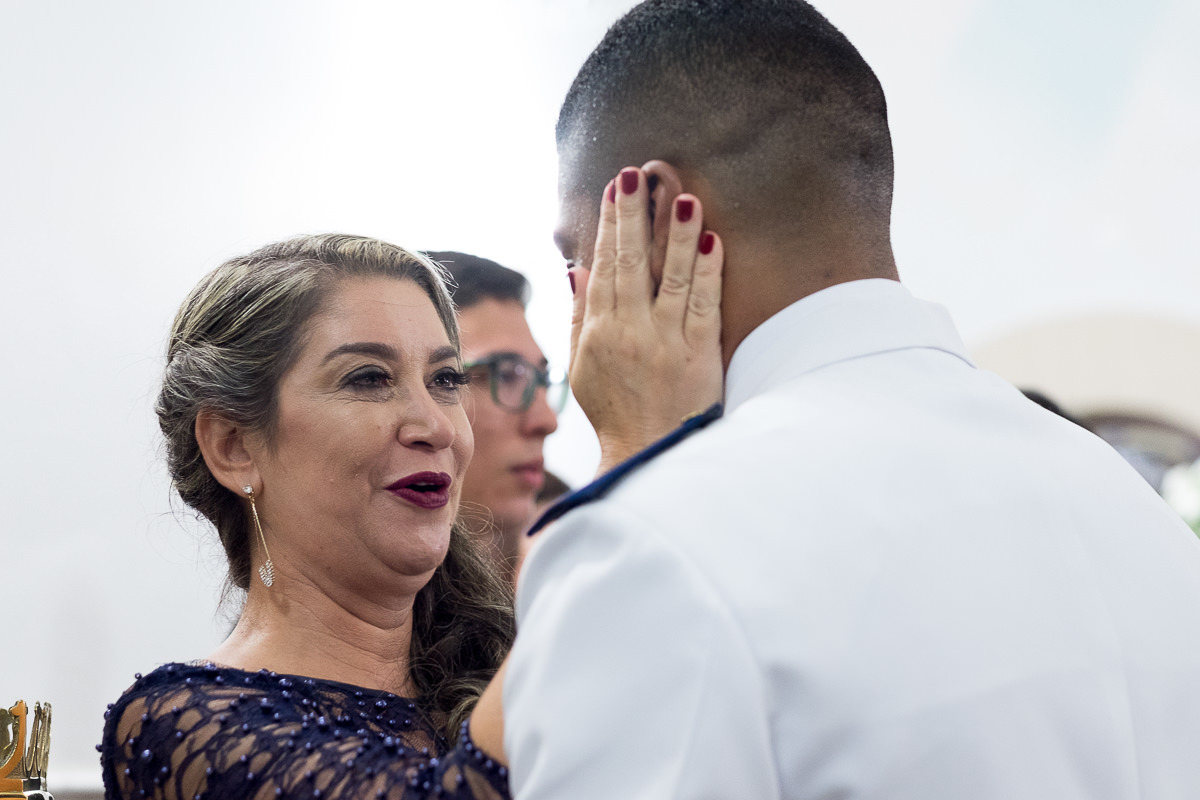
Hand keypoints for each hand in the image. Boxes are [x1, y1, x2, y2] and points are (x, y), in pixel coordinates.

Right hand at [569, 166, 723, 474]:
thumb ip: (581, 314)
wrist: (648, 453)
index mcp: (600, 332)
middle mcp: (630, 332)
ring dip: (676, 234)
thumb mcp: (583, 365)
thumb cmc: (615, 410)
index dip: (610, 224)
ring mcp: (666, 341)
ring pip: (672, 277)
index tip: (614, 188)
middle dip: (635, 215)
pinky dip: (708, 271)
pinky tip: (711, 240)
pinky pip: (704, 305)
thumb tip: (579, 268)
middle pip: (633, 263)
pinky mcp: (699, 354)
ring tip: (682, 195)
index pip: (606, 266)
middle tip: (637, 174)